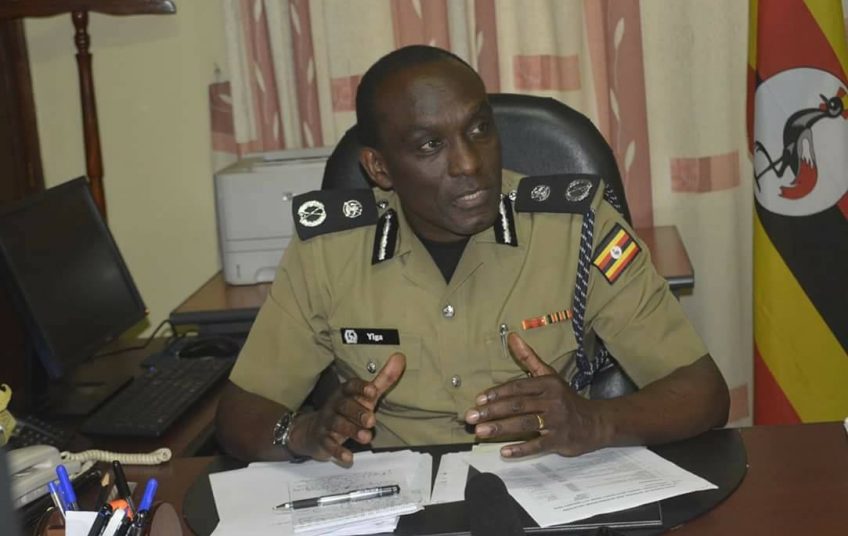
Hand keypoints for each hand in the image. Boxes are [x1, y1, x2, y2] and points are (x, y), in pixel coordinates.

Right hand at [288, 353, 405, 463]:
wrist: (314, 430)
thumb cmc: (347, 410)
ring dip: (352, 431)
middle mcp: (334, 405)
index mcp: (345, 392)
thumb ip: (383, 379)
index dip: (360, 387)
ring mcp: (327, 423)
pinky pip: (329, 445)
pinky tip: (349, 458)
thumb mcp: (365, 395)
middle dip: (358, 412)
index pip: (351, 386)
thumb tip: (401, 357)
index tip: (373, 391)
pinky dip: (338, 451)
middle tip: (372, 420)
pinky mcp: (323, 440)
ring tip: (367, 438)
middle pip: (344, 406)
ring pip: (338, 425)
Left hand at [464, 333, 607, 457]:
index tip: (479, 400)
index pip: (518, 388)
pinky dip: (521, 449)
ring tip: (480, 432)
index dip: (498, 393)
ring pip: (525, 425)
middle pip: (518, 406)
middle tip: (471, 417)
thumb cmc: (565, 397)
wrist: (594, 422)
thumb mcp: (549, 375)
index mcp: (547, 384)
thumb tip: (512, 336)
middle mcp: (552, 401)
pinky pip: (538, 445)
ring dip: (501, 428)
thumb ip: (528, 357)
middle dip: (492, 411)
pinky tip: (504, 452)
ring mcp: (556, 422)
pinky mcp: (559, 441)